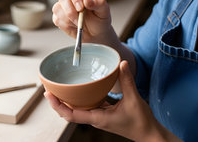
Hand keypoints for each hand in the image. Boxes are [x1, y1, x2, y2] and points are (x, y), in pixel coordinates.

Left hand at [44, 61, 181, 141]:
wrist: (149, 134)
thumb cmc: (141, 122)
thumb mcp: (134, 99)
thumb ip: (127, 81)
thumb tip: (122, 63)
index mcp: (98, 118)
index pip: (71, 115)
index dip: (58, 106)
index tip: (49, 95)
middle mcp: (95, 118)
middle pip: (70, 112)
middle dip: (58, 102)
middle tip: (48, 88)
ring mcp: (99, 117)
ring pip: (78, 109)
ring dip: (68, 101)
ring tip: (59, 88)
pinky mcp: (104, 114)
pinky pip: (88, 106)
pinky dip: (81, 99)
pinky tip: (80, 89)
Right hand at [52, 0, 115, 44]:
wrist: (95, 33)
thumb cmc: (100, 18)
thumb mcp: (104, 10)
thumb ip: (98, 2)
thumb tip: (87, 0)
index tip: (81, 7)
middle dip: (71, 11)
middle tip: (80, 20)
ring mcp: (62, 5)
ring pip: (58, 9)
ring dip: (70, 20)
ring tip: (80, 24)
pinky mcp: (57, 15)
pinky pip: (57, 19)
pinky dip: (67, 26)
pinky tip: (75, 26)